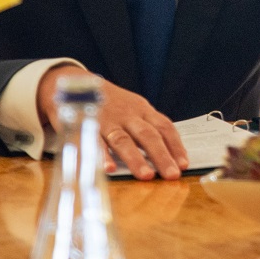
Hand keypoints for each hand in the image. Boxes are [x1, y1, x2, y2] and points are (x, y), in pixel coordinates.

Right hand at [36, 66, 188, 180]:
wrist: (75, 82)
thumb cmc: (112, 103)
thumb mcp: (134, 109)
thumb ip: (148, 129)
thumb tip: (169, 156)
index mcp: (142, 110)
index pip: (164, 127)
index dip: (175, 146)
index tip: (184, 164)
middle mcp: (127, 115)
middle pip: (147, 135)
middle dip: (161, 156)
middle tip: (172, 175)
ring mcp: (106, 120)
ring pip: (123, 140)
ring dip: (136, 159)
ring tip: (146, 176)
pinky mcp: (85, 126)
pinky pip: (94, 142)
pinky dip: (102, 156)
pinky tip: (109, 169)